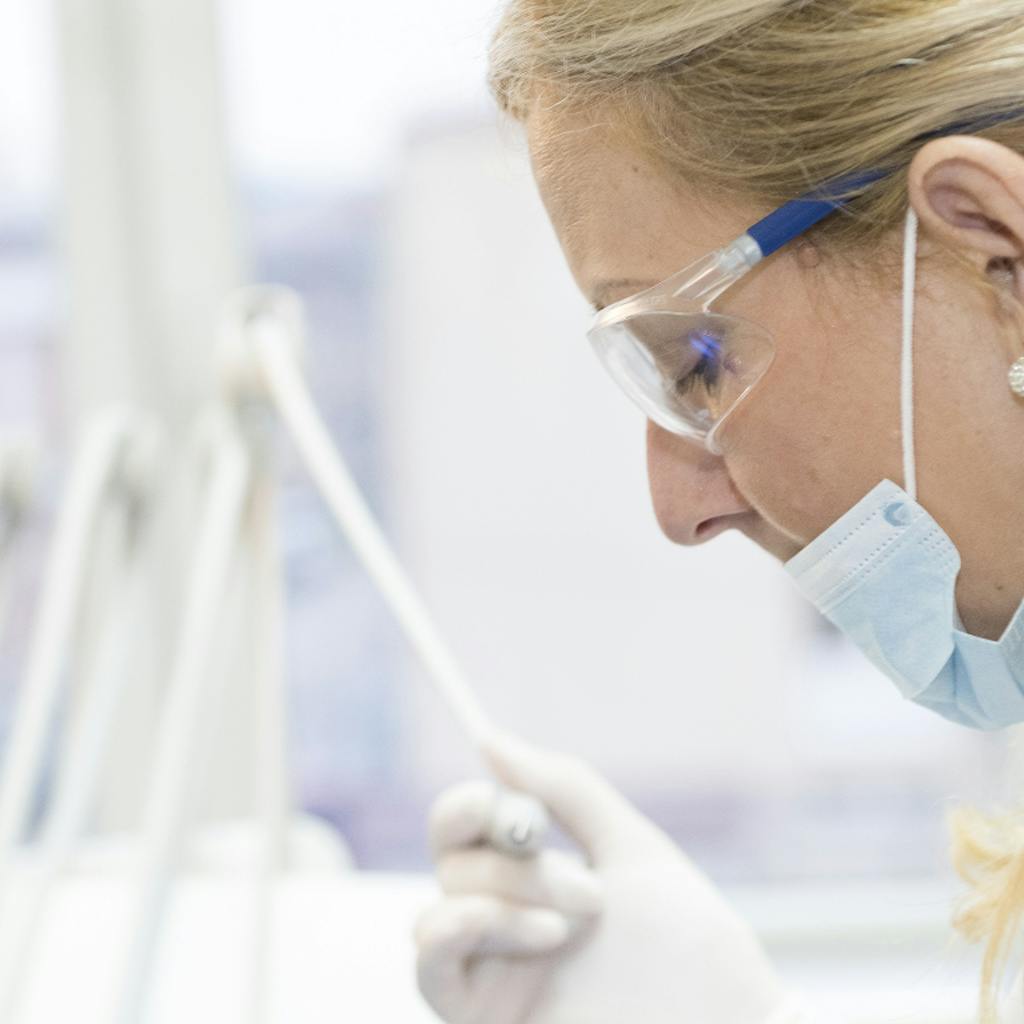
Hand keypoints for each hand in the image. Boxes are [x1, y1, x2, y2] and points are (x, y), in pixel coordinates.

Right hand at [415, 732, 795, 1023]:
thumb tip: (489, 739)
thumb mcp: (630, 846)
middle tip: (590, 894)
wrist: (720, 1022)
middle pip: (454, 863)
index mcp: (536, 875)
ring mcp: (495, 970)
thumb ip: (563, 788)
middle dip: (518, 866)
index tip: (502, 806)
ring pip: (439, 909)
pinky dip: (450, 933)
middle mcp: (507, 918)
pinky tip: (501, 926)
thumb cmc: (687, 941)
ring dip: (502, 901)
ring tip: (568, 930)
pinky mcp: (486, 1017)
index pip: (466, 826)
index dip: (470, 806)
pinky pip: (430, 969)